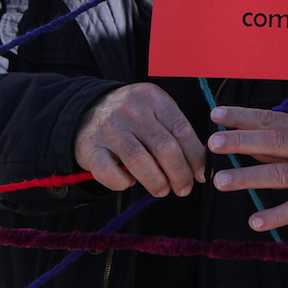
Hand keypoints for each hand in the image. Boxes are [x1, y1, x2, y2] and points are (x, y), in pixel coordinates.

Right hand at [73, 83, 206, 197]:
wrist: (86, 111)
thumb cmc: (131, 117)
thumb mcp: (155, 111)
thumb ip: (175, 132)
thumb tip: (200, 167)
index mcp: (153, 98)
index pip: (182, 130)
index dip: (196, 157)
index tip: (201, 175)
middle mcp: (131, 110)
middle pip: (165, 148)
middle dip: (180, 174)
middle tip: (183, 188)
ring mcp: (109, 128)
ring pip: (140, 162)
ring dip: (156, 182)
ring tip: (162, 189)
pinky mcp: (90, 147)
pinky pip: (110, 174)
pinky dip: (123, 184)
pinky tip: (129, 181)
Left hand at [208, 105, 287, 232]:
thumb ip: (283, 143)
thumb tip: (246, 142)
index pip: (271, 119)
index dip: (243, 117)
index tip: (216, 115)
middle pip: (272, 142)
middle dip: (240, 141)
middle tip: (212, 143)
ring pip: (279, 174)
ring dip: (247, 177)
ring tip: (220, 181)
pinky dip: (276, 216)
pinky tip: (254, 222)